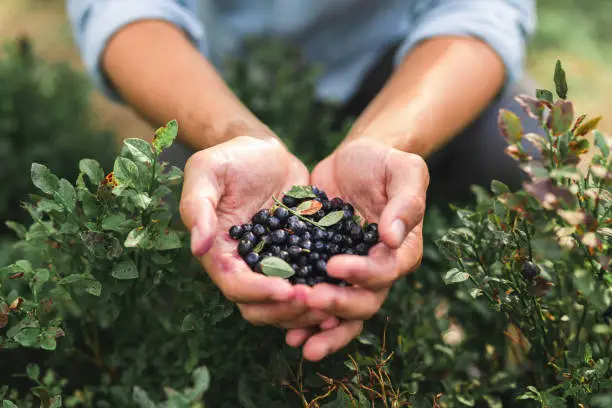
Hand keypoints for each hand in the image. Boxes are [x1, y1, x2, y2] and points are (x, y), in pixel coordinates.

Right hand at [179, 136, 338, 329]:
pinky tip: (347, 289)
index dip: (259, 292)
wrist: (264, 151)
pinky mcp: (299, 256)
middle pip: (260, 307)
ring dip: (308, 310)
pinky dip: (324, 292)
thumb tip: (199, 247)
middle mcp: (246, 267)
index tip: (286, 289)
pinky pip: (311, 283)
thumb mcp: (206, 172)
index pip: (236, 285)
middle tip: (315, 299)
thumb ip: (198, 207)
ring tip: (333, 301)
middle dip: (286, 309)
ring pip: (286, 304)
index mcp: (221, 253)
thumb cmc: (229, 158)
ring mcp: (274, 265)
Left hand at [286, 138, 428, 360]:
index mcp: (400, 250)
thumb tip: (391, 237)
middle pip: (364, 302)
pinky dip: (302, 317)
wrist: (354, 160)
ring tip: (296, 340)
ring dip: (320, 329)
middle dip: (338, 305)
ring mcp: (348, 273)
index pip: (386, 271)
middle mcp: (377, 269)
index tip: (334, 265)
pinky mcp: (321, 267)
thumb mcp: (404, 171)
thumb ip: (406, 202)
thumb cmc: (384, 163)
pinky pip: (315, 298)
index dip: (362, 274)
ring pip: (341, 313)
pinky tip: (281, 327)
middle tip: (310, 300)